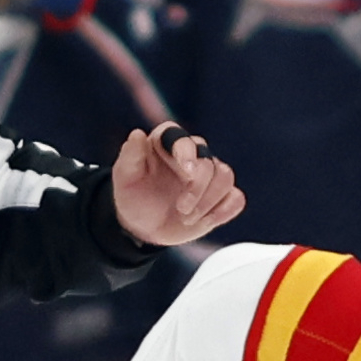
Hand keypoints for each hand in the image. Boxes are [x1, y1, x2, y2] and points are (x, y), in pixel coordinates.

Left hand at [109, 124, 243, 246]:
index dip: (188, 154)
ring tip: (188, 219)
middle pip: (209, 163)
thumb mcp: (124, 178)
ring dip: (210, 201)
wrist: (144, 226)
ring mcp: (210, 175)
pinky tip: (206, 221)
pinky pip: (236, 199)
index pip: (183, 140)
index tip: (187, 174)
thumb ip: (130, 156)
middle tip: (181, 209)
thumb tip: (137, 134)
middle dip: (198, 189)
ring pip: (225, 177)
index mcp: (168, 143)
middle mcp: (192, 154)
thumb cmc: (133, 197)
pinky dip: (224, 211)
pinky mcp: (221, 197)